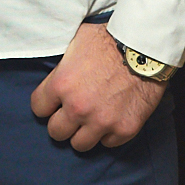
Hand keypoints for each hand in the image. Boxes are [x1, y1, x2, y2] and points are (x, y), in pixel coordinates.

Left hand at [29, 22, 167, 150]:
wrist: (146, 48)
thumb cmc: (110, 39)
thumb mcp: (76, 41)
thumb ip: (62, 63)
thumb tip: (55, 70)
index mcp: (62, 84)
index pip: (38, 108)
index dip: (46, 104)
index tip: (54, 103)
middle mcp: (78, 107)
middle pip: (56, 132)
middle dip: (62, 123)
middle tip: (72, 114)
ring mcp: (101, 121)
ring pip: (79, 145)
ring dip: (83, 133)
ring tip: (91, 120)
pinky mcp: (123, 130)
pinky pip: (107, 143)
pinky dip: (108, 134)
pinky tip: (112, 118)